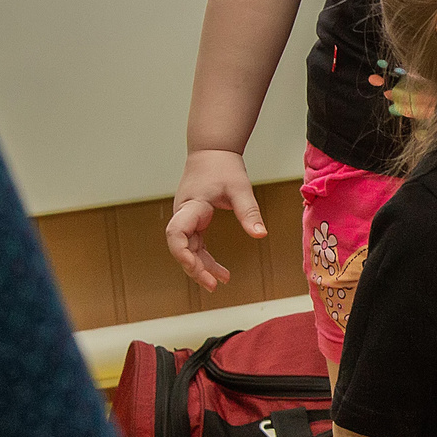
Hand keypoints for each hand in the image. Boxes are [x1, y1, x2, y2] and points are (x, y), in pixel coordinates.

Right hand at [165, 149, 264, 288]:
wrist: (213, 151)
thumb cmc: (224, 167)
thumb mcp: (240, 189)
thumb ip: (249, 212)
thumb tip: (260, 235)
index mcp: (191, 206)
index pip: (176, 233)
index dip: (181, 252)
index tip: (194, 266)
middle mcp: (183, 214)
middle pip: (181, 247)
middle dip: (194, 267)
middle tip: (213, 285)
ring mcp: (187, 219)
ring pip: (188, 249)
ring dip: (201, 266)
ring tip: (221, 282)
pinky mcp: (193, 221)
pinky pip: (195, 244)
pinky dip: (205, 258)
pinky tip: (220, 271)